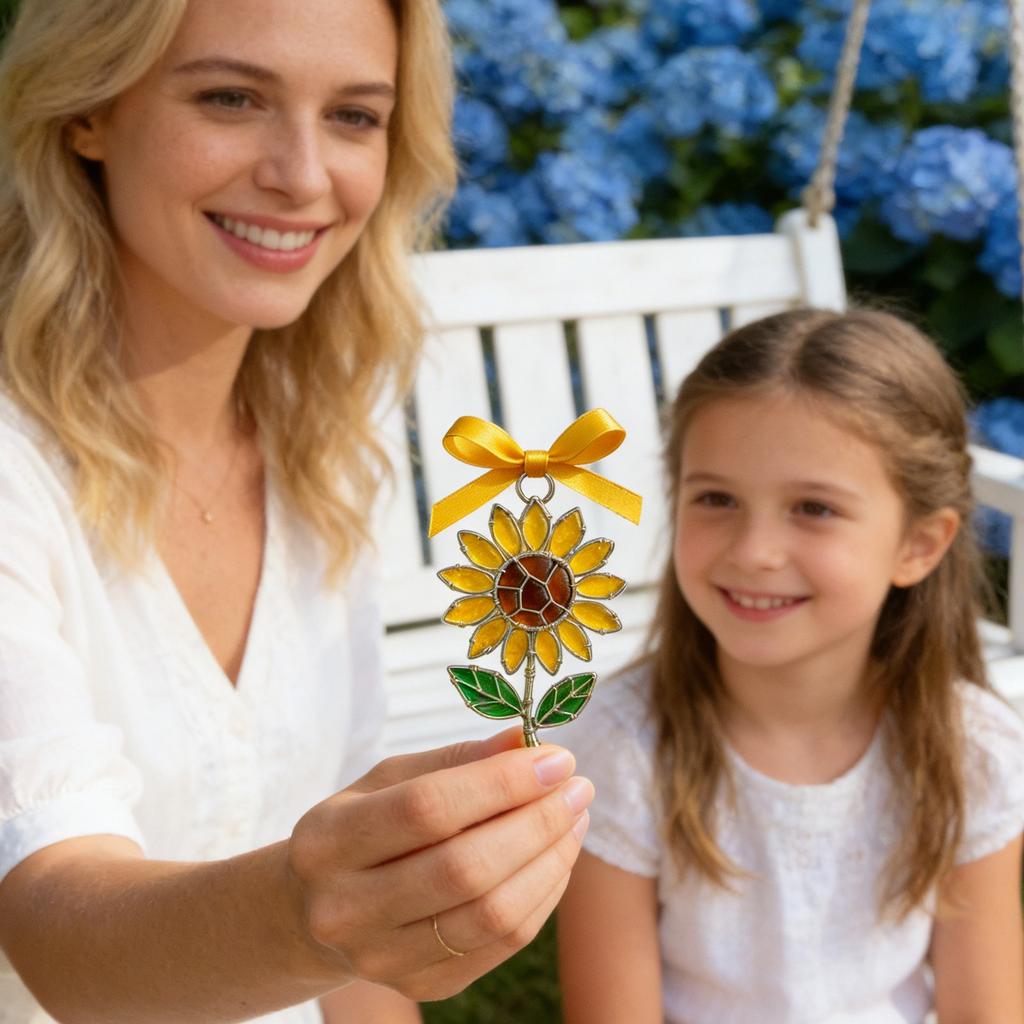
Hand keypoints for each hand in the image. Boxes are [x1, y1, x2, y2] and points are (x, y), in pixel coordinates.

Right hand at [286, 728, 591, 1000]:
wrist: (317, 911)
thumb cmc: (363, 825)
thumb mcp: (390, 779)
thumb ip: (457, 759)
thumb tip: (527, 741)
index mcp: (328, 841)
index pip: (428, 810)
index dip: (501, 783)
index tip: (556, 759)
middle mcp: (345, 909)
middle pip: (465, 868)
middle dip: (537, 822)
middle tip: (577, 789)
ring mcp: (382, 959)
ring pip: (492, 915)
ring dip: (551, 861)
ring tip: (574, 819)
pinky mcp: (422, 987)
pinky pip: (503, 944)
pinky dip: (543, 895)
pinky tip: (555, 858)